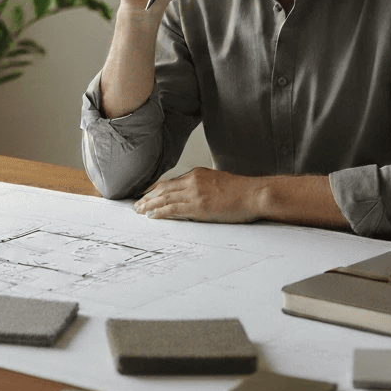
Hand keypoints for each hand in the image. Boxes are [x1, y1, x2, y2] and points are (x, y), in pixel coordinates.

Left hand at [133, 167, 260, 223]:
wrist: (254, 194)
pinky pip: (173, 209)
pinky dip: (160, 212)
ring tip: (139, 211)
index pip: (170, 182)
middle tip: (136, 205)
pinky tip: (152, 216)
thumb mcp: (218, 181)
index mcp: (197, 174)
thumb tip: (194, 195)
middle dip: (147, 197)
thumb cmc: (241, 191)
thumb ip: (203, 185)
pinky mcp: (199, 207)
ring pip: (164, 198)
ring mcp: (195, 193)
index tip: (146, 195)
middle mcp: (193, 181)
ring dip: (149, 205)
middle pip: (163, 189)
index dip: (155, 189)